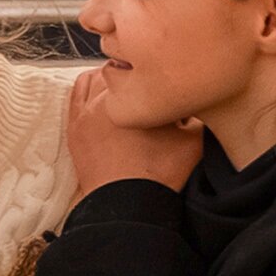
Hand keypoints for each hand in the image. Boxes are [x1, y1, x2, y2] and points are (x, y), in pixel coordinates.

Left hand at [61, 63, 206, 194]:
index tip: (169, 88)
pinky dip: (88, 91)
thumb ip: (199, 113)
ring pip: (93, 78)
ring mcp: (84, 113)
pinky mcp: (74, 129)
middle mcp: (104, 97)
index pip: (147, 68)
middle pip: (120, 69)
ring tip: (125, 93)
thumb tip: (202, 97)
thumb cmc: (159, 175)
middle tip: (149, 90)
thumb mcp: (193, 140)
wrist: (128, 207)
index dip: (160, 76)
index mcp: (135, 94)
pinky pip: (75, 95)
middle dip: (134, 76)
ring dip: (109, 80)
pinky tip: (102, 101)